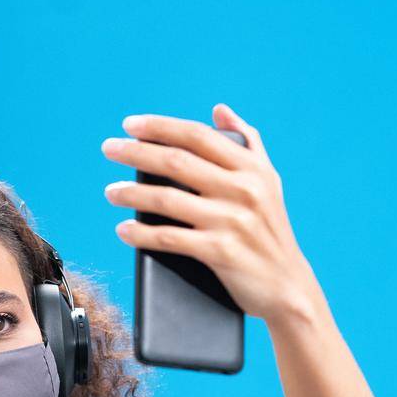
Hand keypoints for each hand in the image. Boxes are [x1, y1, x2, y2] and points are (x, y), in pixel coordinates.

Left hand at [100, 102, 322, 324]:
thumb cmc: (271, 230)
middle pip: (176, 162)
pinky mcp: (220, 252)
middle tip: (108, 149)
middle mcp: (243, 189)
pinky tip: (123, 229)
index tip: (129, 124)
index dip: (160, 127)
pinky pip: (169, 238)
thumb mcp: (268, 181)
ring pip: (167, 199)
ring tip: (111, 192)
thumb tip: (219, 110)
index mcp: (251, 168)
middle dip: (136, 152)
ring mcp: (231, 221)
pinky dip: (141, 233)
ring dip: (131, 194)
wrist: (288, 286)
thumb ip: (247, 143)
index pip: (197, 136)